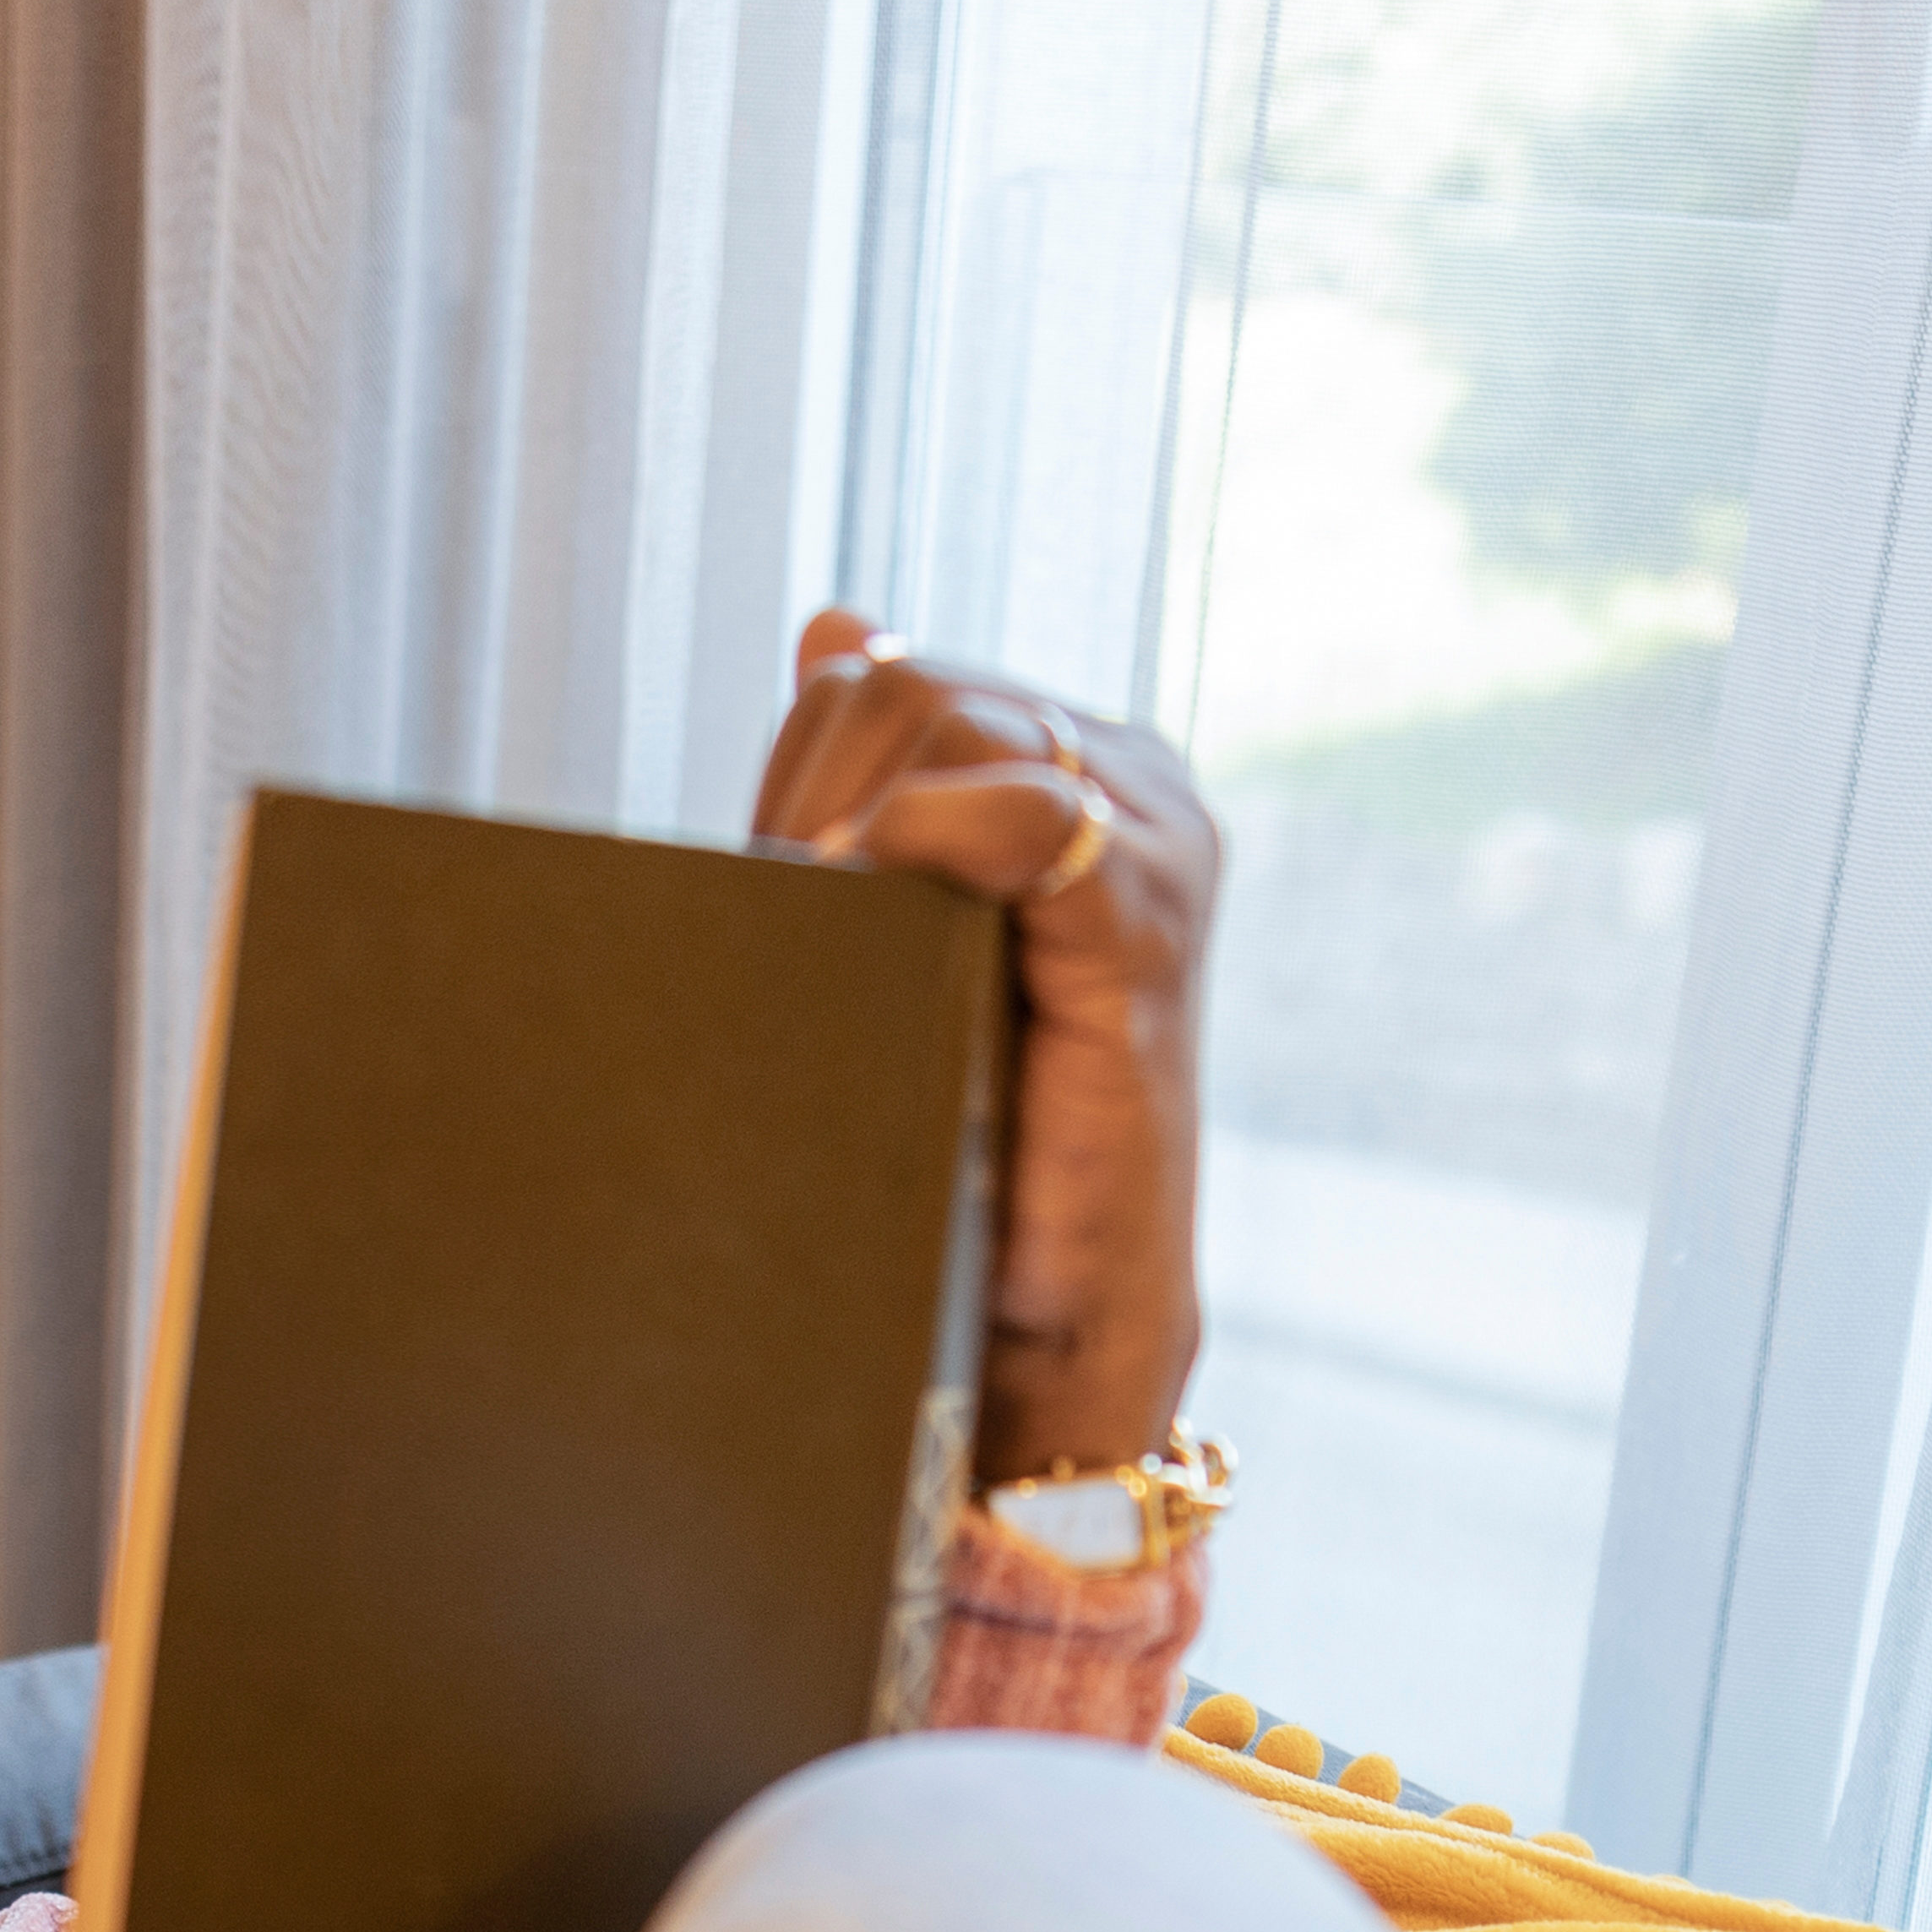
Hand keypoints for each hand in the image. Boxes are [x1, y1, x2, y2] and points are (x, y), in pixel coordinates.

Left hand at [746, 609, 1216, 1487]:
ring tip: (835, 935)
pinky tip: (879, 906)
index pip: (891, 674)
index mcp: (1077, 763)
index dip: (798, 762)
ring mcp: (1153, 835)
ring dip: (849, 821)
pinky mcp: (1148, 913)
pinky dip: (925, 840)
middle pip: (908, 684)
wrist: (1044, 1306)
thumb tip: (835, 626)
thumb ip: (881, 777)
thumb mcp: (905, 927)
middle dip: (810, 785)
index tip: (777, 881)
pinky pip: (1022, 809)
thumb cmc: (973, 1131)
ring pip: (947, 719)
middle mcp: (1131, 777)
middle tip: (792, 914)